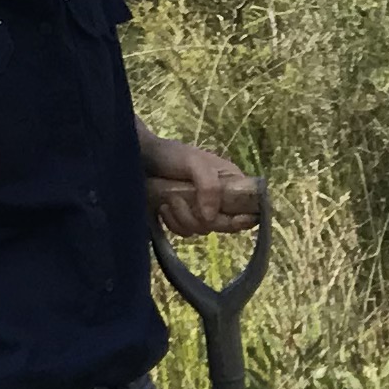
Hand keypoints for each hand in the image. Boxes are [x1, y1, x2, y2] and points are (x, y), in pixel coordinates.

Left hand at [145, 137, 264, 239]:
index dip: (244, 219)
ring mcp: (200, 210)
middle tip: (185, 201)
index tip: (234, 219)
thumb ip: (209, 187)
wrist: (140, 159)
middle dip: (205, 217)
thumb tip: (210, 218)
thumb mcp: (194, 163)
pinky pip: (185, 233)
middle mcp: (219, 199)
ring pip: (203, 231)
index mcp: (231, 183)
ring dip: (183, 218)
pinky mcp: (183, 219)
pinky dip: (173, 222)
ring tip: (169, 199)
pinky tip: (163, 207)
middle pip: (225, 224)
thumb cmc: (171, 155)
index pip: (248, 208)